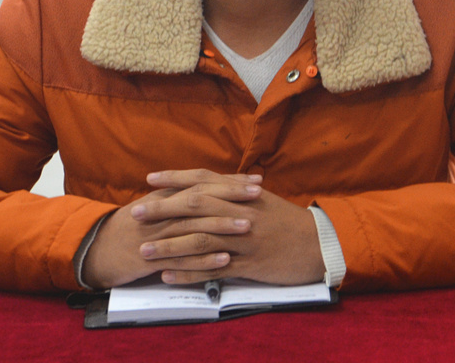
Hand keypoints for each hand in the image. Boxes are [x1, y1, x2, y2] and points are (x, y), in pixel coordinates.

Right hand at [82, 170, 260, 289]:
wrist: (99, 250)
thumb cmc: (135, 228)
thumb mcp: (158, 206)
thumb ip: (183, 197)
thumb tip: (216, 190)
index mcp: (168, 196)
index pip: (204, 183)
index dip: (230, 182)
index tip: (255, 181)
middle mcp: (164, 211)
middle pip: (201, 199)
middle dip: (230, 196)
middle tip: (258, 194)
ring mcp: (158, 234)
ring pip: (193, 228)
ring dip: (221, 226)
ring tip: (247, 226)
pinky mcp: (152, 258)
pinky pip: (181, 259)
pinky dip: (204, 261)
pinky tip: (224, 261)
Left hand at [135, 170, 325, 286]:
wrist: (318, 244)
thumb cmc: (287, 221)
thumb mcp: (262, 199)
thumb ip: (235, 189)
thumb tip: (210, 180)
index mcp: (243, 193)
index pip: (204, 179)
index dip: (176, 178)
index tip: (150, 178)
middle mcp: (241, 212)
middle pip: (196, 206)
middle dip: (163, 209)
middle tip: (136, 212)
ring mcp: (244, 239)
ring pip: (201, 239)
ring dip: (170, 244)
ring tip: (144, 249)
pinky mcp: (249, 265)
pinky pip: (214, 269)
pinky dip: (189, 272)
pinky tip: (168, 275)